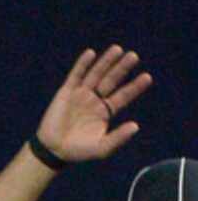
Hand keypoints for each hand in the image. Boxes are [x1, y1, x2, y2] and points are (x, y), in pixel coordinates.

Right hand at [35, 46, 150, 162]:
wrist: (53, 150)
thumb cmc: (79, 151)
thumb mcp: (102, 148)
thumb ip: (118, 137)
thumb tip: (136, 126)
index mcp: (106, 111)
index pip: (123, 95)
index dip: (135, 86)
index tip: (147, 77)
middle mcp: (95, 100)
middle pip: (112, 80)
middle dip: (122, 68)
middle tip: (134, 56)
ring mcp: (81, 94)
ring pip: (96, 74)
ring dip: (106, 62)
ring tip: (118, 49)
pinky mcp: (66, 92)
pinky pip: (76, 75)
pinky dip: (82, 65)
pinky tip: (91, 54)